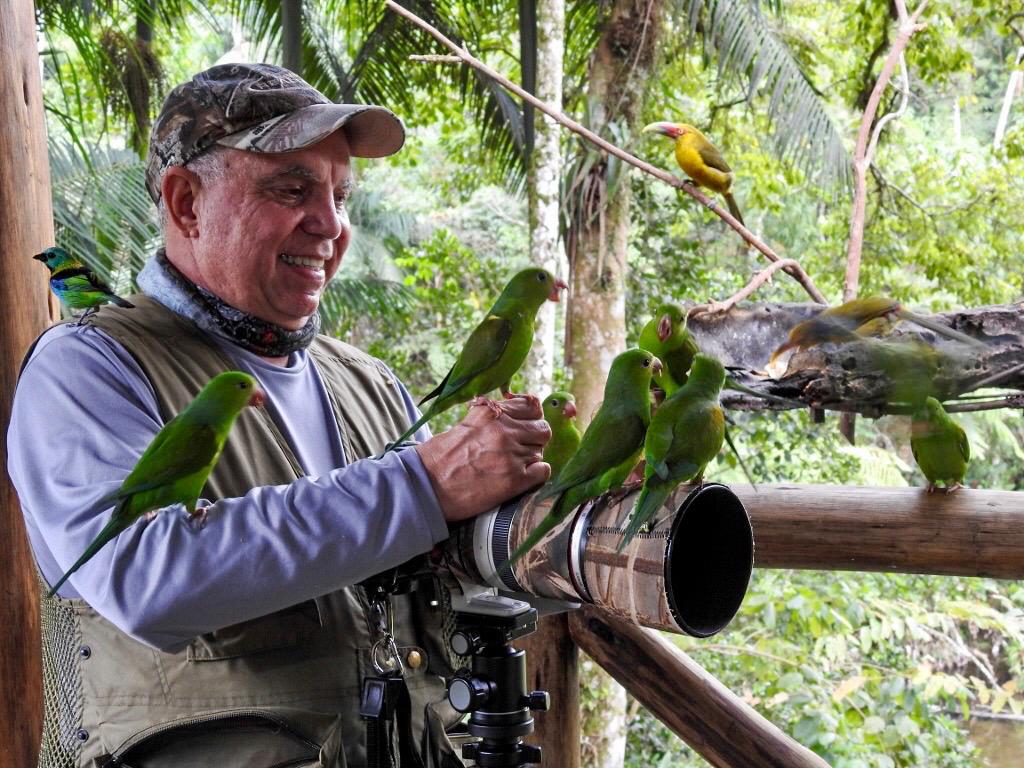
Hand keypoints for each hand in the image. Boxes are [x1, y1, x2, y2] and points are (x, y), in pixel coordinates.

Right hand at [415, 395, 551, 522]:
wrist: (426, 486)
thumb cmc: (440, 457)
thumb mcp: (466, 424)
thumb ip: (492, 418)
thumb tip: (516, 417)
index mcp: (491, 413)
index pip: (532, 406)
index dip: (531, 418)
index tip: (524, 426)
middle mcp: (504, 430)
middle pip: (542, 429)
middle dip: (534, 440)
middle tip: (520, 450)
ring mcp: (511, 455)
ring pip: (541, 451)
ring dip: (531, 459)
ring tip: (512, 466)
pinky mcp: (514, 480)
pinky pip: (543, 471)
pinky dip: (536, 475)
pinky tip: (522, 478)